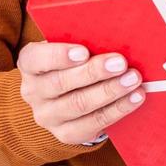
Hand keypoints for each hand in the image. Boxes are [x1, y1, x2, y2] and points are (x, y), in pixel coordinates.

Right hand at [17, 41, 145, 145]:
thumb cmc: (74, 61)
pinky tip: (135, 98)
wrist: (68, 95)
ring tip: (133, 79)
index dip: (59, 55)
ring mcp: (47, 116)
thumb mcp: (70, 45)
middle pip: (61, 83)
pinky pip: (93, 123)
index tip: (84, 51)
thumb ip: (84, 39)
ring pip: (79, 105)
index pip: (36, 58)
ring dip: (110, 91)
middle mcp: (33, 91)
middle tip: (121, 63)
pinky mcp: (65, 134)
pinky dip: (118, 109)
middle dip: (94, 72)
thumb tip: (116, 31)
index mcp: (30, 63)